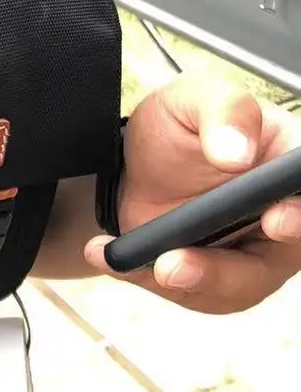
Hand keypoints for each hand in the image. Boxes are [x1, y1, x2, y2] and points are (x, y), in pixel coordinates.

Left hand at [84, 74, 300, 313]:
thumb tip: (237, 151)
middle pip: (282, 256)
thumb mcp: (193, 98)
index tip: (276, 218)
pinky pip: (192, 293)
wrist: (135, 164)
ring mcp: (252, 252)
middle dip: (229, 272)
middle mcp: (283, 214)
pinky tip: (108, 256)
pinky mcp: (215, 277)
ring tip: (147, 265)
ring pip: (237, 287)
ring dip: (189, 283)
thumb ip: (223, 111)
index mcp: (289, 164)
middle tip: (176, 265)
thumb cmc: (179, 126)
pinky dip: (147, 279)